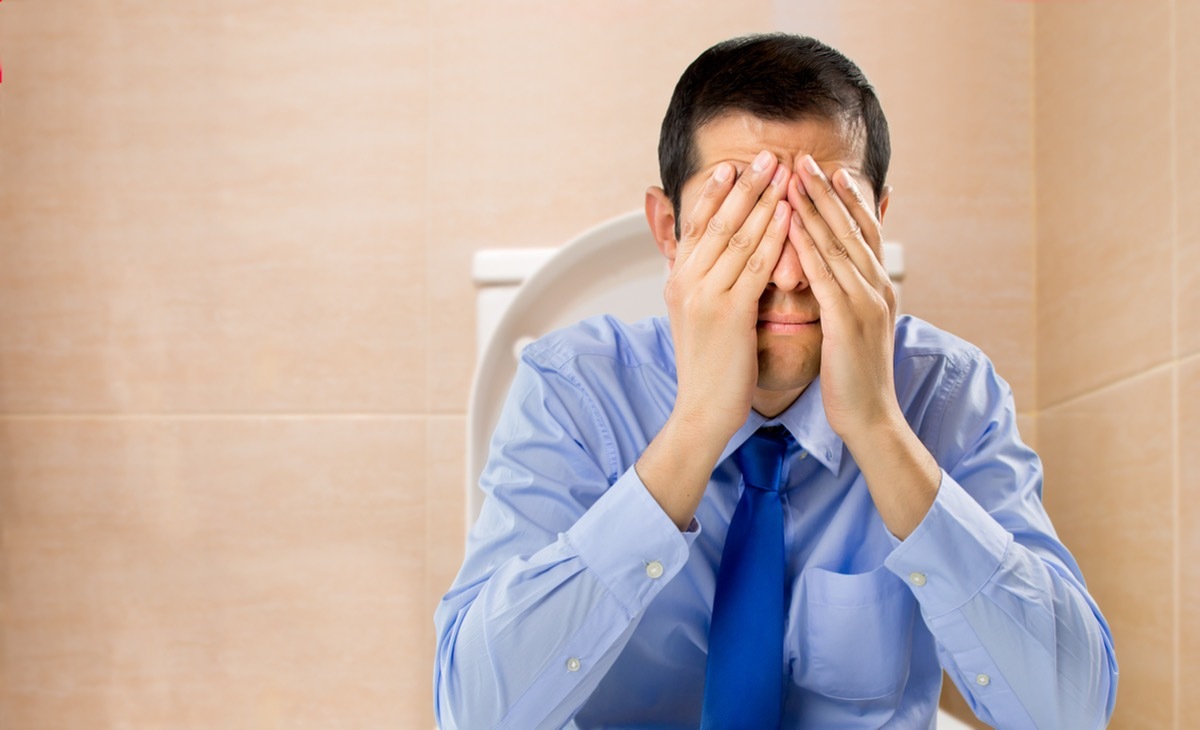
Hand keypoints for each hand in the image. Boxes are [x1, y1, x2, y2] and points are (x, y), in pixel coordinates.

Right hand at [666, 149, 791, 443]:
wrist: (702, 411)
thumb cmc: (709, 368)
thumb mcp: (696, 317)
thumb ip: (702, 283)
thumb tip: (708, 259)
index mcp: (678, 280)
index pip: (697, 225)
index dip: (716, 193)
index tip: (734, 166)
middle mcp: (686, 282)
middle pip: (718, 221)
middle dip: (745, 185)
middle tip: (769, 155)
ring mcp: (705, 296)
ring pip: (737, 236)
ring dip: (764, 199)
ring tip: (784, 172)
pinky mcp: (728, 314)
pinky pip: (755, 265)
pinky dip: (774, 236)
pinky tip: (791, 214)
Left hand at [786, 156, 940, 538]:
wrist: (870, 419)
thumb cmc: (853, 376)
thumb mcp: (852, 327)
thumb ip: (845, 296)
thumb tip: (831, 275)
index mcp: (878, 287)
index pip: (862, 231)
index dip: (844, 198)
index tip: (825, 168)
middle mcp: (878, 287)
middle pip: (852, 227)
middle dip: (826, 190)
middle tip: (803, 158)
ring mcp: (867, 303)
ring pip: (839, 244)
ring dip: (815, 208)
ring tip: (793, 177)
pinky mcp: (849, 322)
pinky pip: (827, 276)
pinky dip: (809, 246)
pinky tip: (792, 224)